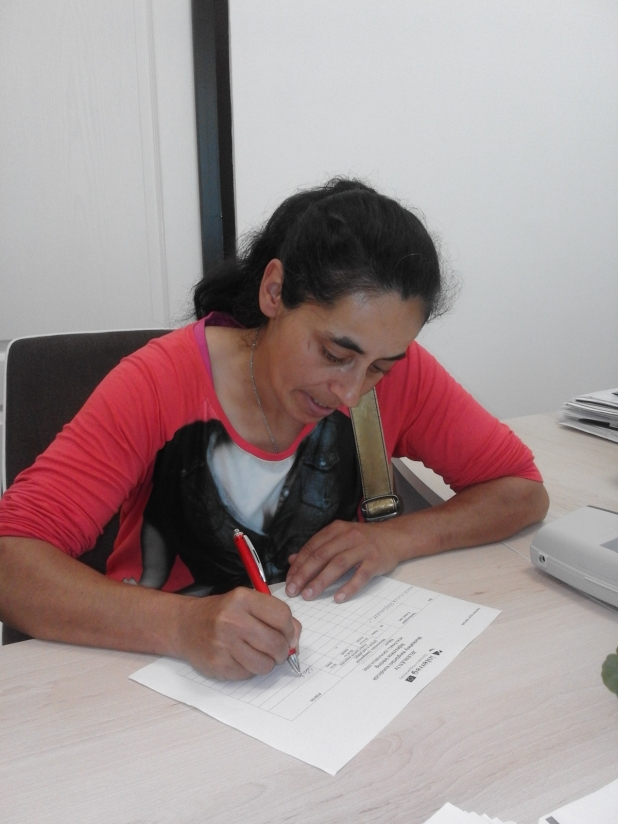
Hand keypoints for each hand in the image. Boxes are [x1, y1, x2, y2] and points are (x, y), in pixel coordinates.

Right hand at [179, 587, 300, 680]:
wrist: (185, 625)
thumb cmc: (222, 613)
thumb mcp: (246, 603)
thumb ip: (273, 615)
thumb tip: (295, 639)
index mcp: (243, 599)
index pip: (282, 616)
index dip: (290, 629)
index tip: (287, 635)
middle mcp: (232, 619)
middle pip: (275, 643)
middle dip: (282, 651)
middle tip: (276, 650)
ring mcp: (223, 643)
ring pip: (264, 664)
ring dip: (267, 663)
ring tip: (257, 654)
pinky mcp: (218, 664)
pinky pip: (248, 674)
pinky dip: (250, 670)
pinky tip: (240, 658)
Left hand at [285, 519, 405, 603]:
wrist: (394, 537)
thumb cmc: (363, 540)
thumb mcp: (339, 538)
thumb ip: (317, 548)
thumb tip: (292, 560)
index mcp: (336, 530)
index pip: (312, 547)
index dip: (298, 565)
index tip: (289, 581)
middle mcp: (348, 536)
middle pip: (322, 555)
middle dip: (305, 574)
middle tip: (294, 590)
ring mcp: (362, 548)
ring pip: (338, 564)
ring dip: (321, 581)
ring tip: (309, 595)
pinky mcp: (375, 561)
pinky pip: (361, 575)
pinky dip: (349, 587)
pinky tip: (338, 598)